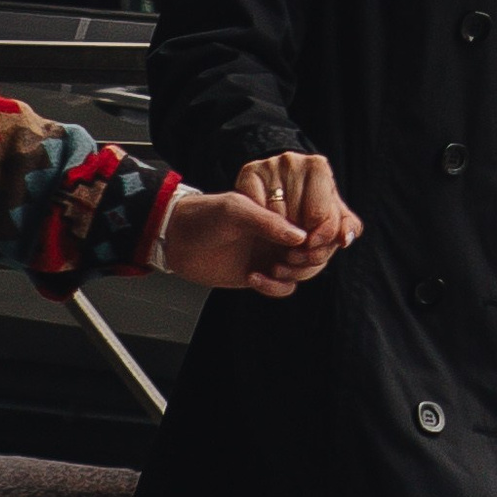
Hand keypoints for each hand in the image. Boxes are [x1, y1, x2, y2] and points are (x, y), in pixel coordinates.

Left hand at [158, 183, 354, 302]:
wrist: (175, 239)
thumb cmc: (203, 215)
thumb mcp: (235, 210)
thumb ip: (268, 221)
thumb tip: (300, 237)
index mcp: (280, 209)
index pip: (317, 221)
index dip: (321, 233)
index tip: (310, 242)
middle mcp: (281, 231)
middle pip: (317, 249)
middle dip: (309, 259)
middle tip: (290, 259)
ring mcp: (272, 253)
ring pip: (303, 271)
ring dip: (293, 275)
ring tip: (272, 268)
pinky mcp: (262, 274)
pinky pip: (284, 287)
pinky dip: (275, 287)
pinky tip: (253, 278)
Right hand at [234, 151, 363, 259]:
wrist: (274, 192)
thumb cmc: (308, 206)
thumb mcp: (330, 216)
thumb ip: (346, 227)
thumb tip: (344, 239)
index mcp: (317, 166)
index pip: (320, 214)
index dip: (319, 239)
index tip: (313, 247)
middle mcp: (292, 160)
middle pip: (296, 217)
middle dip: (299, 241)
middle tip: (296, 249)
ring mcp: (268, 165)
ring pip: (274, 217)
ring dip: (279, 239)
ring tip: (282, 240)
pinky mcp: (247, 173)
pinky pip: (254, 212)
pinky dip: (260, 228)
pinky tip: (265, 231)